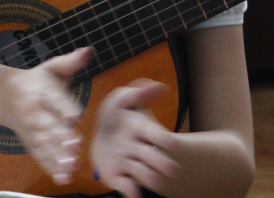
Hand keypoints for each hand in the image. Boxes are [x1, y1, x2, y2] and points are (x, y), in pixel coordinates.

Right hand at [1, 47, 92, 183]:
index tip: (74, 116)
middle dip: (61, 137)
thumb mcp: (52, 68)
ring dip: (57, 157)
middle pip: (48, 126)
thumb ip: (70, 62)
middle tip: (75, 146)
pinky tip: (62, 178)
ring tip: (70, 167)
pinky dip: (51, 167)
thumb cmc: (37, 81)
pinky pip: (40, 156)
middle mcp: (35, 113)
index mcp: (42, 92)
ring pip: (44, 145)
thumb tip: (88, 51)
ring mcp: (31, 130)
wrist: (5, 95)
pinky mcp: (30, 143)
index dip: (64, 108)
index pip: (54, 100)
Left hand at [91, 79, 180, 197]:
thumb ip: (138, 92)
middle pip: (154, 158)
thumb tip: (160, 87)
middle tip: (171, 169)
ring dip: (148, 176)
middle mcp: (139, 148)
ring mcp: (129, 163)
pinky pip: (125, 186)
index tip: (171, 144)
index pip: (159, 136)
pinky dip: (130, 191)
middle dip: (161, 163)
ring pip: (142, 173)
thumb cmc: (117, 116)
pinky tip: (133, 194)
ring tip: (156, 181)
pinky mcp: (118, 176)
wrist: (103, 135)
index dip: (164, 140)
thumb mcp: (123, 99)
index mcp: (143, 129)